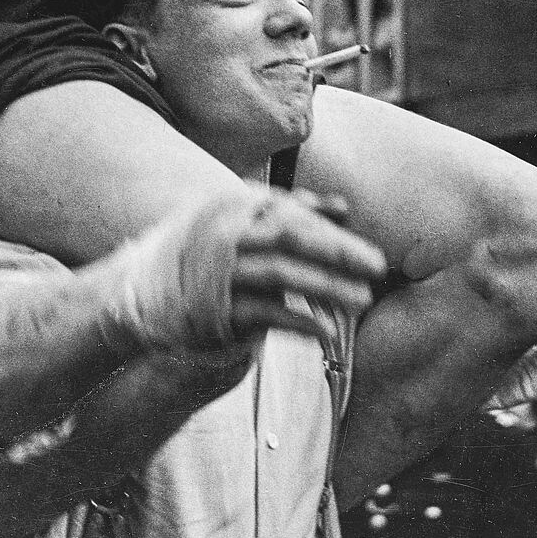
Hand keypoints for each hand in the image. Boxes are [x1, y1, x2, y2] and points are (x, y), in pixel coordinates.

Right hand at [229, 189, 386, 341]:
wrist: (159, 292)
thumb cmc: (220, 254)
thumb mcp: (249, 224)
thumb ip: (295, 213)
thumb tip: (343, 208)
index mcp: (239, 205)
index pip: (296, 214)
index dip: (335, 233)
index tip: (372, 254)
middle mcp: (229, 233)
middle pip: (291, 237)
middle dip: (339, 251)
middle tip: (378, 267)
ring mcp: (222, 271)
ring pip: (281, 273)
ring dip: (327, 286)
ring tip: (362, 300)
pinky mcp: (218, 308)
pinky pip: (265, 313)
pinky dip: (298, 321)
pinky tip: (326, 332)